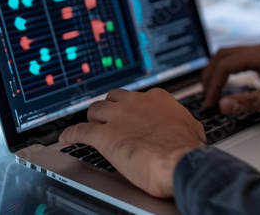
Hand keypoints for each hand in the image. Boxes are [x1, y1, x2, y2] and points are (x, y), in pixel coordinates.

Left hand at [59, 88, 204, 197]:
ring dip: (91, 119)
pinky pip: (81, 131)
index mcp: (157, 99)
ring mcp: (118, 117)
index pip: (137, 97)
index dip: (131, 108)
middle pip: (112, 99)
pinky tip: (66, 137)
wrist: (178, 161)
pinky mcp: (104, 136)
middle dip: (109, 109)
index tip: (131, 114)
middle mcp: (135, 103)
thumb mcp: (192, 128)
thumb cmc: (187, 149)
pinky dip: (71, 134)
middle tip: (108, 119)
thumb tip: (187, 127)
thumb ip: (182, 122)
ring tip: (89, 126)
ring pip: (95, 110)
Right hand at [201, 44, 259, 114]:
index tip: (211, 103)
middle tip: (206, 98)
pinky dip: (228, 73)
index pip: (225, 64)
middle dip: (210, 76)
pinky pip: (240, 62)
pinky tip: (229, 86)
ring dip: (217, 73)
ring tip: (212, 93)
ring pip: (230, 57)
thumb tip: (224, 104)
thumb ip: (251, 101)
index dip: (213, 84)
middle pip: (222, 56)